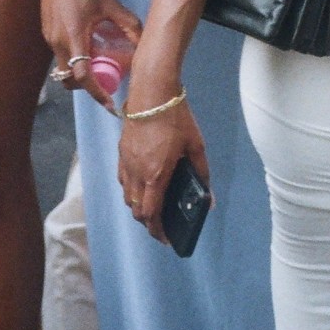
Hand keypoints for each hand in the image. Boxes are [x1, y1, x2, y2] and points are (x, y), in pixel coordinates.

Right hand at [41, 0, 141, 109]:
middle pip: (70, 79)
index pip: (82, 76)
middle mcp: (58, 42)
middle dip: (87, 86)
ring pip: (64, 69)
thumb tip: (144, 41)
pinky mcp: (47, 32)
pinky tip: (87, 45)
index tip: (110, 103)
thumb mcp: (110, 3)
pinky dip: (74, 59)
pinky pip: (60, 56)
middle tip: (106, 82)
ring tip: (98, 62)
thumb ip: (128, 23)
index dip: (97, 93)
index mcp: (74, 37)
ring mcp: (50, 38)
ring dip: (80, 72)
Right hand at [118, 93, 208, 243]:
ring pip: (127, 196)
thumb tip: (209, 200)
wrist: (152, 90)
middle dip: (148, 222)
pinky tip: (142, 184)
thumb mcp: (195, 146)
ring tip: (152, 207)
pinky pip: (122, 180)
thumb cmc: (176, 118)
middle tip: (162, 225)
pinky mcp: (121, 151)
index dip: (157, 231)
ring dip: (138, 207)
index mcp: (155, 175)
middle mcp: (136, 173)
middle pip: (135, 210)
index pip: (150, 214)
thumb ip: (202, 174)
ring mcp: (126, 162)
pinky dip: (130, 190)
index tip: (166, 239)